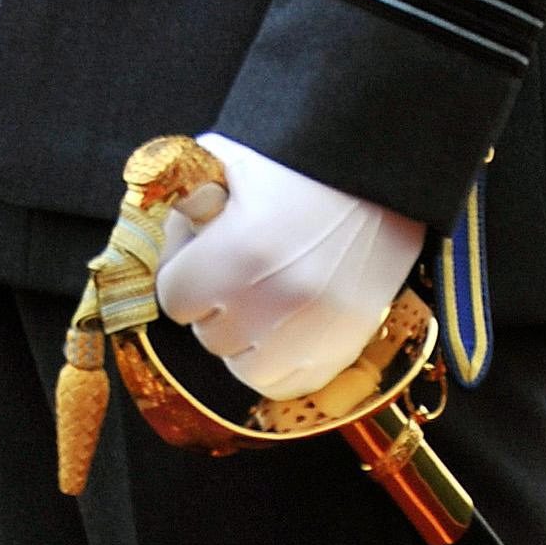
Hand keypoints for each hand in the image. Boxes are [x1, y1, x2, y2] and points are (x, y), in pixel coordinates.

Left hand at [154, 132, 422, 400]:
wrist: (381, 179)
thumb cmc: (298, 167)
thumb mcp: (231, 160)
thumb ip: (186, 195)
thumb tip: (165, 230)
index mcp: (238, 252)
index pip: (174, 298)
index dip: (183, 274)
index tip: (201, 258)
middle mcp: (273, 303)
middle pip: (208, 335)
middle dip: (214, 305)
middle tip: (236, 273)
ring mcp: (312, 335)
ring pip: (245, 368)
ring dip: (244, 341)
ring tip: (262, 300)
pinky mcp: (343, 350)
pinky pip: (289, 384)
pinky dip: (280, 362)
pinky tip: (287, 325)